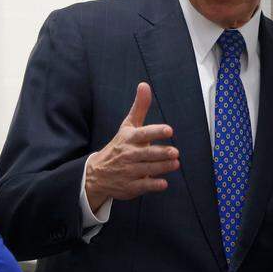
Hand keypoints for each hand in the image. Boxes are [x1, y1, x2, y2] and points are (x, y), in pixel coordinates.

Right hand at [85, 83, 177, 209]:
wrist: (97, 173)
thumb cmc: (119, 146)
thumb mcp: (127, 126)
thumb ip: (139, 107)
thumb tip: (144, 85)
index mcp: (129, 139)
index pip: (143, 134)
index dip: (156, 132)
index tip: (169, 130)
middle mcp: (128, 155)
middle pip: (147, 154)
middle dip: (162, 153)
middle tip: (175, 152)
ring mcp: (129, 171)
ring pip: (148, 169)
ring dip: (163, 167)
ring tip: (175, 164)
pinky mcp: (130, 186)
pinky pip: (143, 186)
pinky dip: (153, 185)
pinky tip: (164, 183)